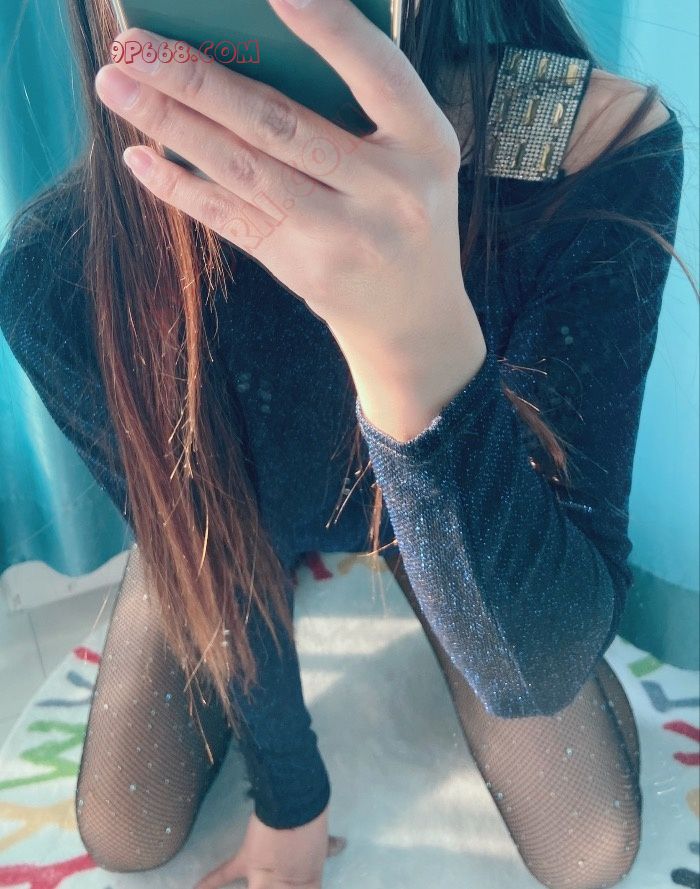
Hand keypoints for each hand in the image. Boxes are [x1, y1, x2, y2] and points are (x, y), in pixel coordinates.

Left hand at [94, 0, 468, 354]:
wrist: (415, 316)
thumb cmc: (406, 213)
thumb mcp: (413, 155)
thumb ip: (360, 109)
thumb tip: (251, 54)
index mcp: (427, 145)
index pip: (380, 74)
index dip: (331, 30)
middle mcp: (389, 193)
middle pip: (280, 124)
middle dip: (197, 80)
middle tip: (133, 44)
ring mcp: (343, 238)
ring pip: (244, 170)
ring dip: (173, 125)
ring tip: (117, 86)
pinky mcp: (303, 270)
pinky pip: (233, 220)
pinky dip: (182, 188)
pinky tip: (141, 158)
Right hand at [193, 804, 345, 888]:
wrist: (297, 802)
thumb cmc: (314, 817)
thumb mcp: (324, 838)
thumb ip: (328, 847)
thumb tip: (342, 846)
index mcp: (310, 881)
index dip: (299, 887)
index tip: (295, 885)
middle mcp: (289, 885)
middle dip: (278, 885)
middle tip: (276, 880)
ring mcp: (266, 877)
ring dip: (258, 882)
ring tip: (262, 879)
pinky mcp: (248, 862)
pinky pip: (225, 873)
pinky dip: (210, 882)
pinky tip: (195, 888)